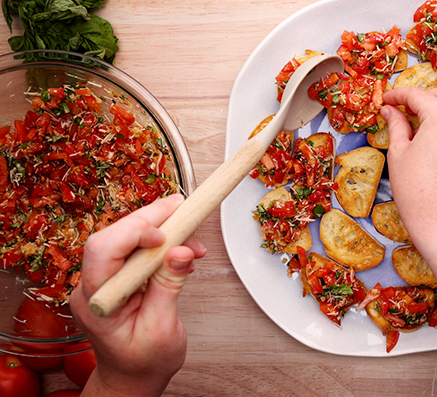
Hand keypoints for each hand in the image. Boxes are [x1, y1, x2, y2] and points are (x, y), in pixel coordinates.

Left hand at [69, 194, 206, 396]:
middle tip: (184, 209)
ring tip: (191, 234)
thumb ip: (169, 286)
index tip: (166, 234)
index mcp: (97, 302)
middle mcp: (94, 286)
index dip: (133, 232)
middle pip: (115, 235)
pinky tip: (182, 246)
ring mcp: (105, 279)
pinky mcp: (119, 275)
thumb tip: (180, 251)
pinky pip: (136, 248)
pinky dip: (162, 241)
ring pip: (126, 236)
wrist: (134, 377)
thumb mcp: (162, 328)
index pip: (103, 251)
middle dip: (152, 219)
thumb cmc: (143, 363)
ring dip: (161, 229)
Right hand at [381, 86, 436, 246]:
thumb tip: (391, 110)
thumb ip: (396, 125)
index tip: (387, 99)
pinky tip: (436, 147)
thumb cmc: (416, 192)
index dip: (398, 94)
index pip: (418, 95)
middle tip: (407, 108)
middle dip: (426, 95)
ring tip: (420, 129)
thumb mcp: (399, 153)